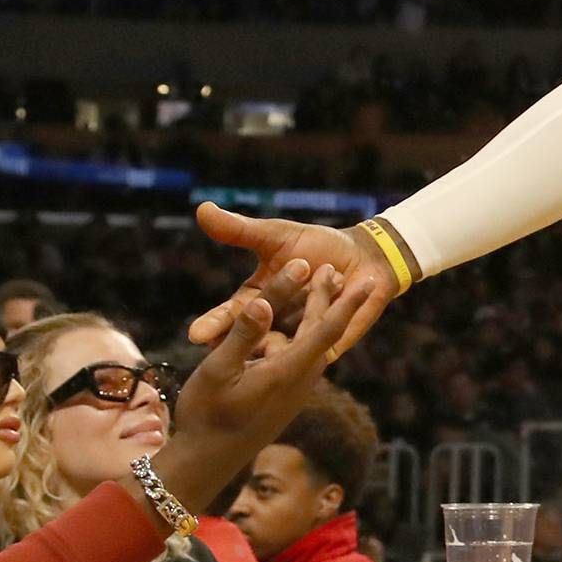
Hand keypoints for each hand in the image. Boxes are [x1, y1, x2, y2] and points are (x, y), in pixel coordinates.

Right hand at [149, 264, 371, 507]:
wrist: (205, 465)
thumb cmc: (206, 416)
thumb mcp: (218, 372)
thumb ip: (242, 336)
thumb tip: (262, 301)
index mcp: (287, 370)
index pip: (326, 329)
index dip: (348, 303)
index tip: (368, 279)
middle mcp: (299, 380)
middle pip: (322, 332)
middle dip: (332, 298)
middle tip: (335, 268)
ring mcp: (295, 391)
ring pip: (313, 345)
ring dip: (319, 315)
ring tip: (324, 287)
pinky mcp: (286, 399)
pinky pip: (303, 359)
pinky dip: (306, 336)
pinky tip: (300, 327)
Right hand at [186, 202, 396, 357]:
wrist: (366, 258)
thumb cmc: (318, 245)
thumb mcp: (276, 236)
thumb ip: (240, 230)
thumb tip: (202, 208)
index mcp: (256, 300)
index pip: (230, 316)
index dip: (214, 324)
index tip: (195, 334)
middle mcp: (274, 324)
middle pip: (253, 337)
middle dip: (238, 343)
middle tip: (220, 352)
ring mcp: (300, 337)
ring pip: (284, 347)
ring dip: (275, 346)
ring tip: (262, 353)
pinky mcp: (328, 345)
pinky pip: (319, 346)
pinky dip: (312, 345)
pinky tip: (304, 350)